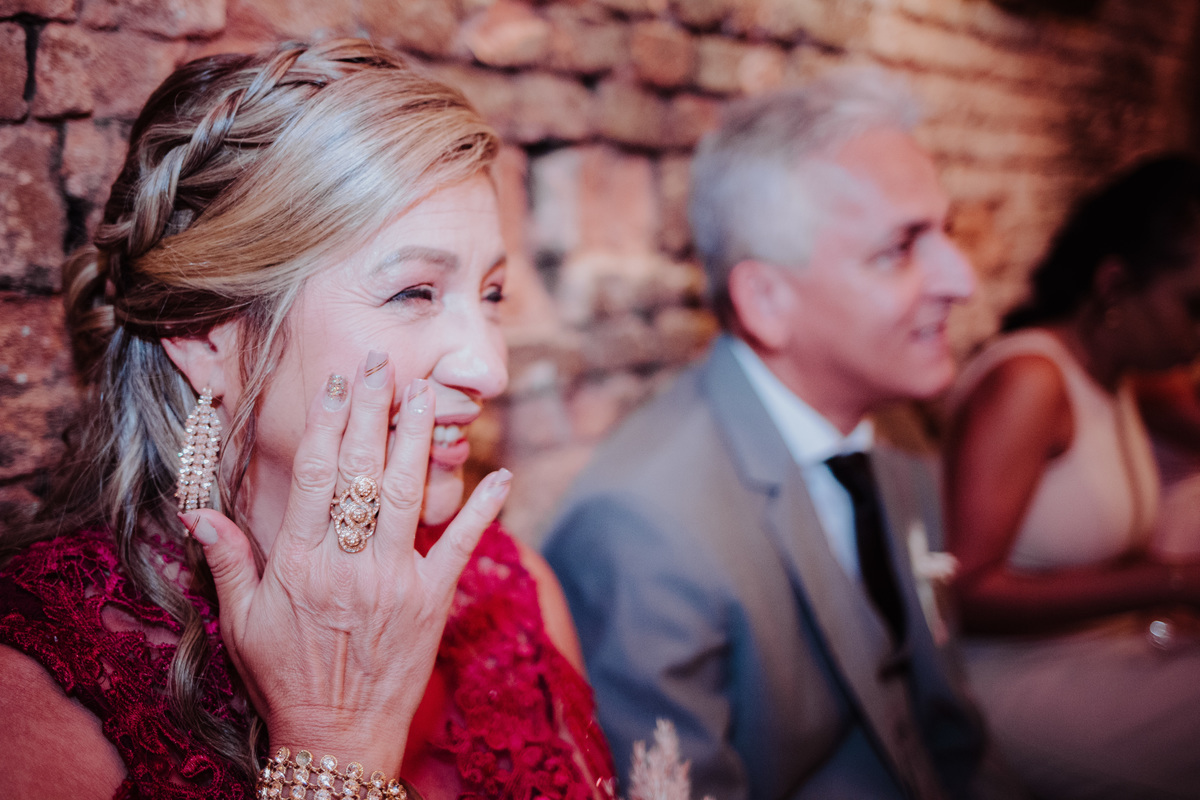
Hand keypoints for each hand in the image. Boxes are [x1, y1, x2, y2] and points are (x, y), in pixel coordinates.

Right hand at [179, 352, 509, 772]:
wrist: (337, 737)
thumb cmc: (285, 678)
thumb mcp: (242, 623)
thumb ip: (227, 561)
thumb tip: (199, 510)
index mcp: (301, 562)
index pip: (316, 475)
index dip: (329, 422)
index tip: (339, 382)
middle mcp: (349, 563)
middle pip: (365, 471)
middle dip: (375, 411)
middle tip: (385, 364)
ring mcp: (396, 580)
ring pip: (411, 495)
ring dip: (420, 440)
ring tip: (428, 394)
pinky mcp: (433, 600)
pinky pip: (462, 546)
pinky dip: (485, 510)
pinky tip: (503, 474)